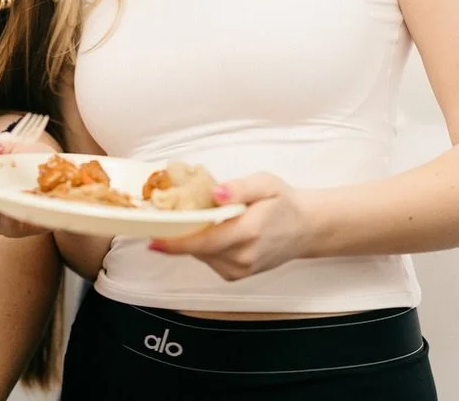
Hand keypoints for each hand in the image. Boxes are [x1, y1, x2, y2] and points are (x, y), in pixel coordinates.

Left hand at [147, 173, 312, 280]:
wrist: (306, 228)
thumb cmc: (283, 202)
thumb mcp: (265, 183)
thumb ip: (239, 188)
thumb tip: (214, 194)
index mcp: (248, 232)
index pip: (204, 241)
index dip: (175, 241)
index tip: (152, 238)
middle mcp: (243, 257)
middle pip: (198, 249)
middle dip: (180, 233)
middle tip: (168, 213)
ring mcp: (240, 270)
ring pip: (201, 255)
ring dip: (193, 239)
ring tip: (198, 217)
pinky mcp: (237, 275)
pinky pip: (209, 260)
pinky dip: (204, 246)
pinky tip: (214, 230)